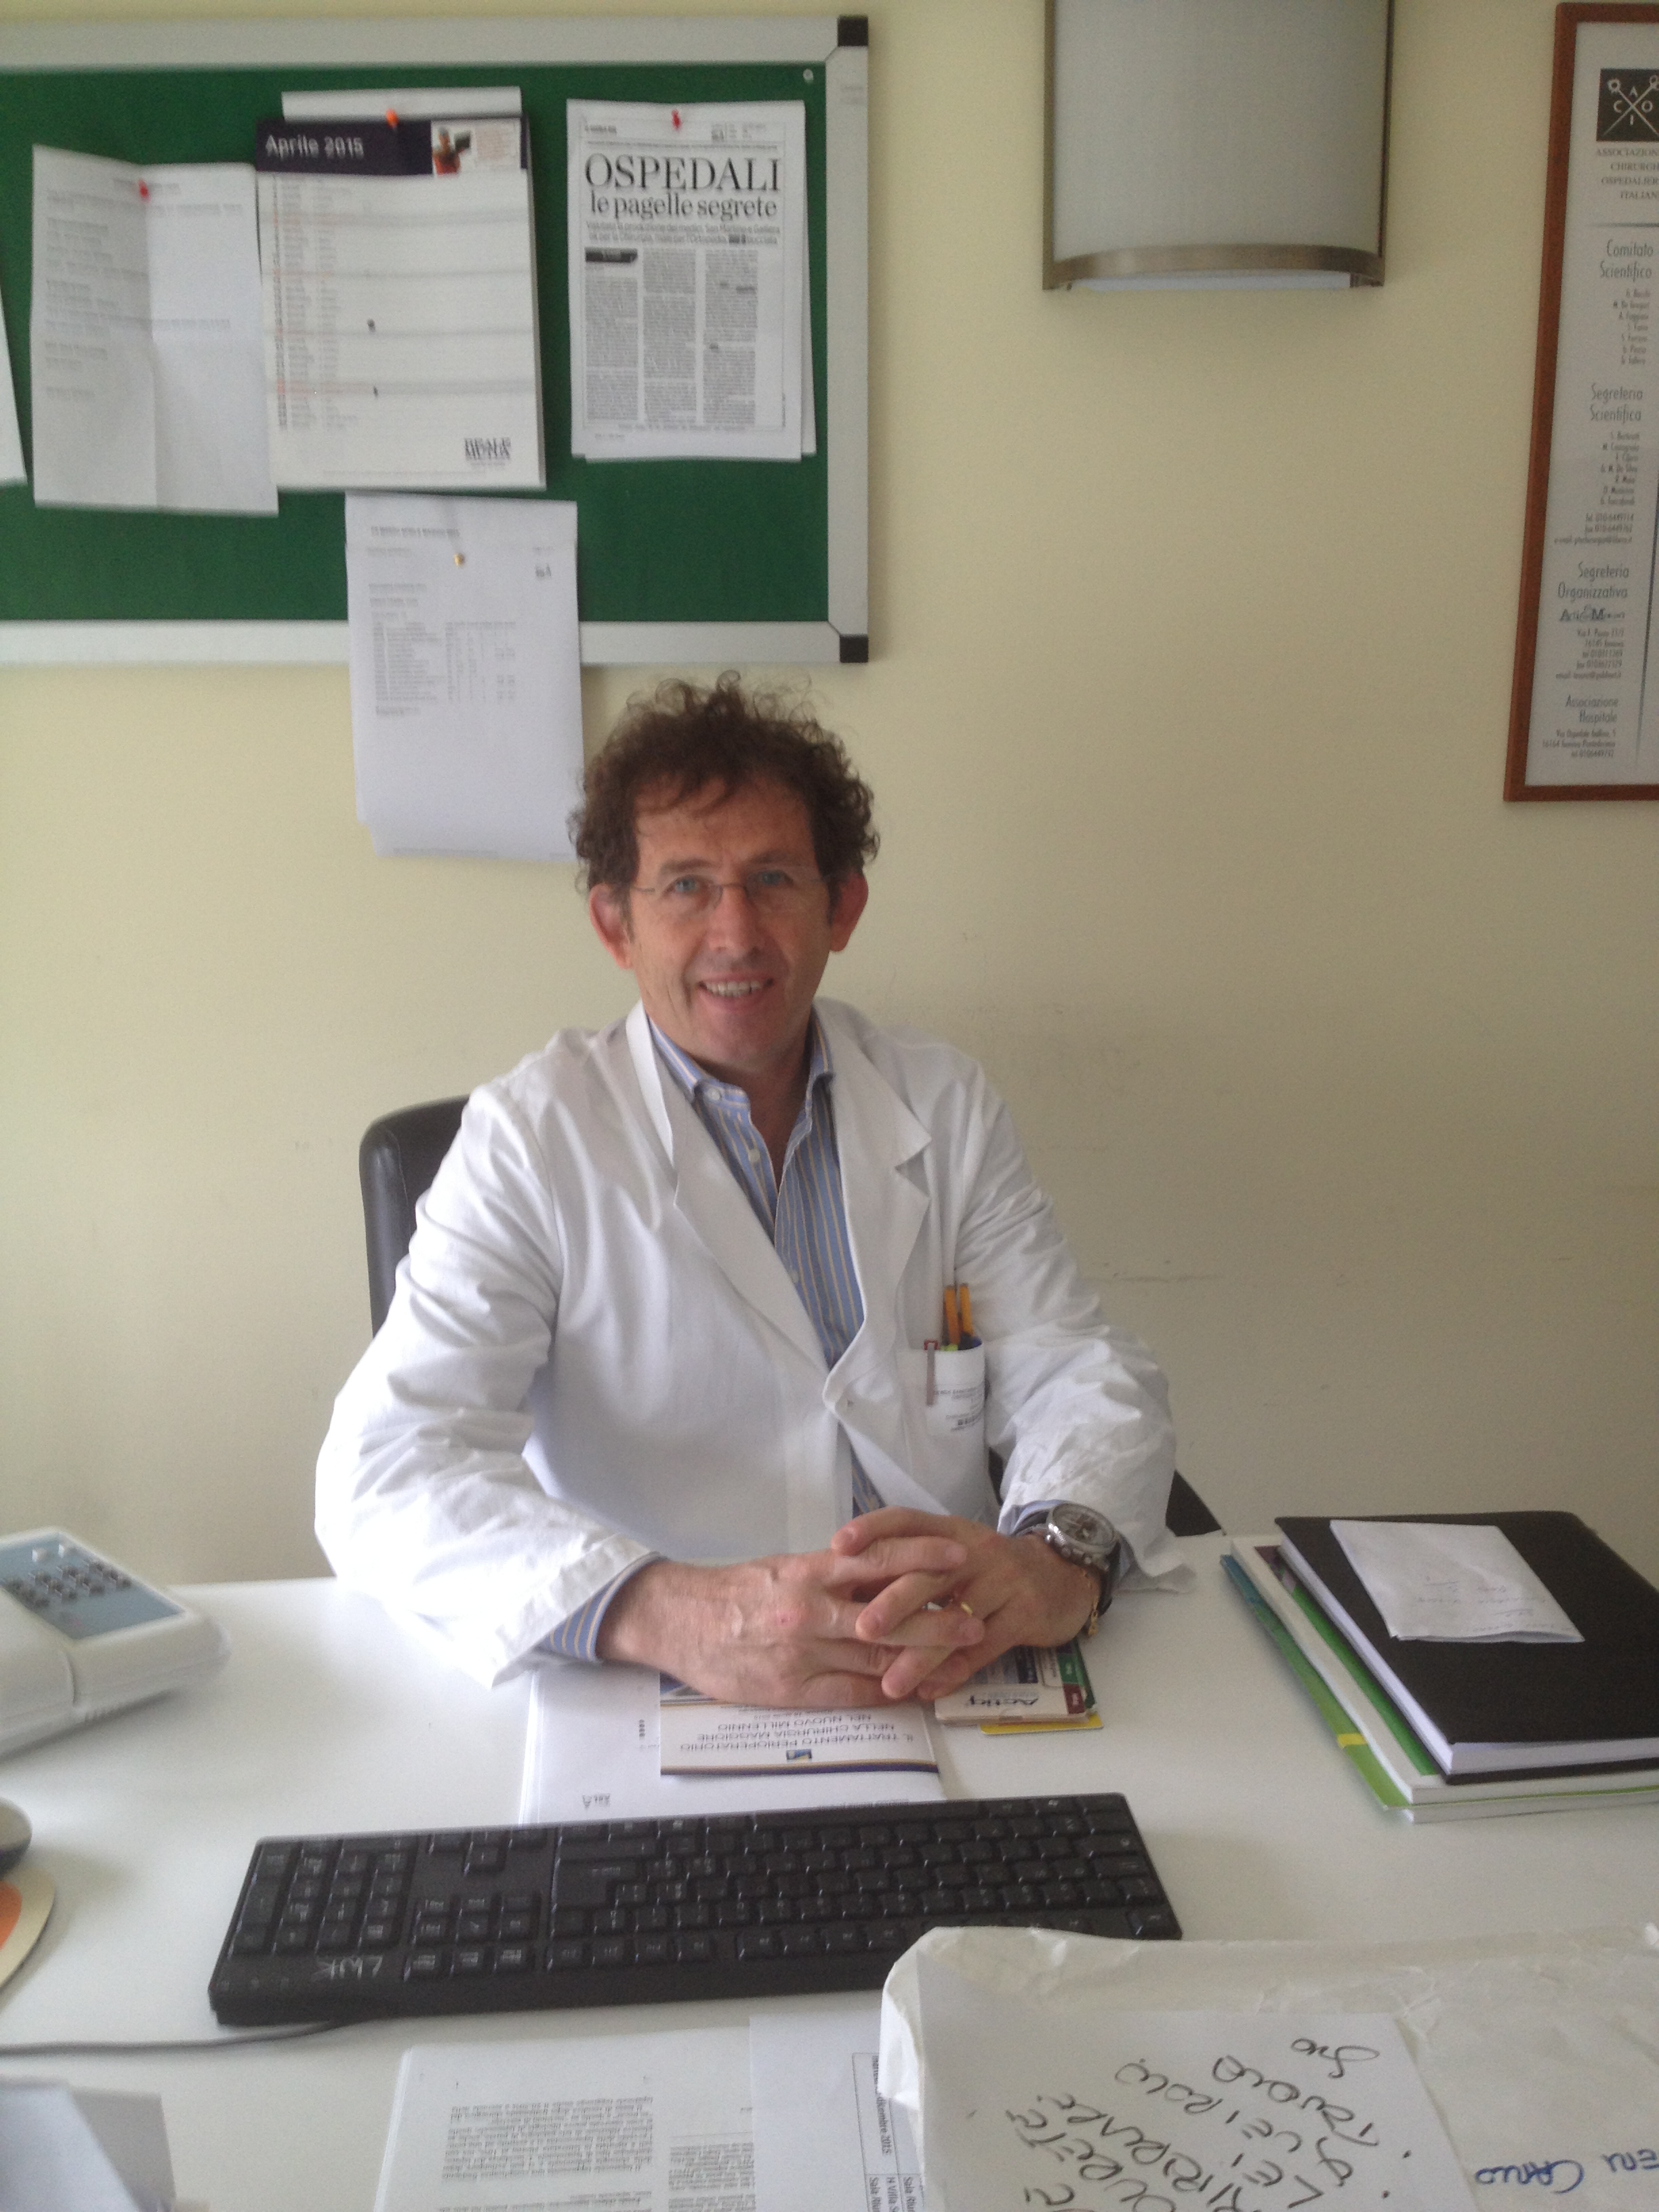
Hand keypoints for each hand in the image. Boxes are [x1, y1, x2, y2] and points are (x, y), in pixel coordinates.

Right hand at [593, 1528, 984, 1707]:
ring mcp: (803, 1653)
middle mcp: (811, 1610)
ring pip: (873, 1657)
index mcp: (810, 1571)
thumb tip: (881, 1572)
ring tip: (955, 1659)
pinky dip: (882, 1692)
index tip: (956, 1558)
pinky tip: (908, 1693)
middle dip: (936, 1618)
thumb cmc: (736, 1591)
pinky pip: (848, 1694)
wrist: (680, 1620)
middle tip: (975, 1617)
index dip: (920, 1562)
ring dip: (919, 1660)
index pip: (876, 1562)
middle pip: (887, 1614)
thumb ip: (831, 1573)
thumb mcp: (787, 1569)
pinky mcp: (791, 1688)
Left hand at [831, 1508, 1100, 1702]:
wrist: (1061, 1576)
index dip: (872, 1530)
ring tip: (891, 1683)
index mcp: (949, 1531)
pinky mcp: (1026, 1613)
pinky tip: (930, 1692)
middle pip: (929, 1573)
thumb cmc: (991, 1570)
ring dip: (921, 1655)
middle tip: (862, 1629)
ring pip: (955, 1620)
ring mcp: (1004, 1581)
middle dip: (893, 1603)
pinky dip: (955, 1672)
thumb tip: (848, 1587)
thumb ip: (911, 1565)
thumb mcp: (954, 1554)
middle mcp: (974, 1551)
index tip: (837, 1547)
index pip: (906, 1520)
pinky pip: (985, 1648)